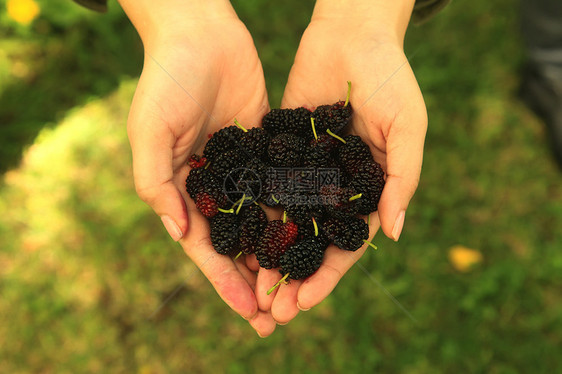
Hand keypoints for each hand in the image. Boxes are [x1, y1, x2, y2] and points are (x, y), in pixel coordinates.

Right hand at [119, 0, 275, 335]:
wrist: (199, 36)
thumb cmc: (164, 82)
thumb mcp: (149, 132)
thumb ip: (158, 184)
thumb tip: (178, 234)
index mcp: (183, 191)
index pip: (206, 247)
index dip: (226, 281)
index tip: (249, 312)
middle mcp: (215, 189)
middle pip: (238, 245)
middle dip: (257, 281)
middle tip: (280, 317)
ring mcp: (243, 172)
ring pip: (265, 224)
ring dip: (281, 257)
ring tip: (302, 289)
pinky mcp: (266, 151)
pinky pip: (283, 188)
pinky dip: (296, 214)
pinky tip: (316, 239)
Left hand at [256, 0, 426, 323]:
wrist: (352, 36)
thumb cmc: (391, 79)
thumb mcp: (407, 127)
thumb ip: (402, 179)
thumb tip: (395, 233)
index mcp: (367, 191)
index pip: (346, 245)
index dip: (327, 277)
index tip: (306, 303)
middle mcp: (333, 188)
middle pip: (310, 243)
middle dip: (292, 278)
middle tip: (271, 311)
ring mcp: (306, 172)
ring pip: (284, 222)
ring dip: (268, 256)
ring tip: (249, 286)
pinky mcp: (281, 150)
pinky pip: (266, 186)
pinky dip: (253, 213)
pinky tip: (233, 238)